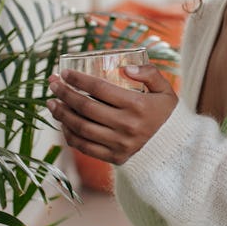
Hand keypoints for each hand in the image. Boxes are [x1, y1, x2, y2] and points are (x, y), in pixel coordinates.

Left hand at [47, 63, 177, 164]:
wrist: (175, 149)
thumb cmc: (167, 115)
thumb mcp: (165, 90)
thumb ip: (150, 73)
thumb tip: (126, 67)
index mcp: (137, 105)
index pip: (100, 88)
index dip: (78, 79)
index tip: (65, 73)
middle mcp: (126, 125)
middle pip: (85, 107)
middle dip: (64, 93)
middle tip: (53, 83)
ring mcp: (118, 143)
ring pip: (81, 128)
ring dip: (62, 114)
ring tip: (51, 102)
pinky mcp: (114, 157)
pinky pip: (84, 147)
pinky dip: (70, 135)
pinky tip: (63, 123)